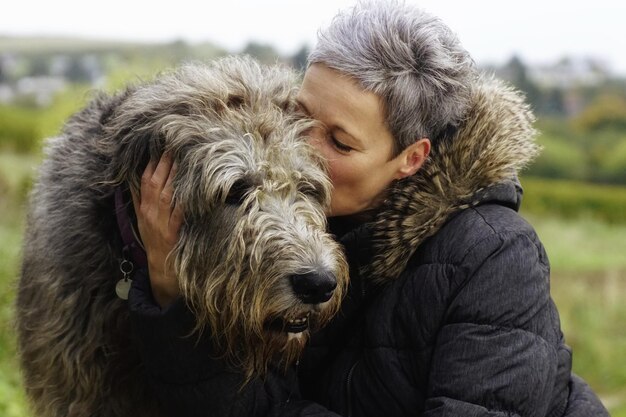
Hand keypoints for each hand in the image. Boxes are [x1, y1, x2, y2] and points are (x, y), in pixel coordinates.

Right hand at [131, 154, 183, 307]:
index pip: (146, 179)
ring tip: (184, 157)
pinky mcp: (174, 232)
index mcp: (143, 207)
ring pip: (168, 194)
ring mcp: (162, 222)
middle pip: (157, 182)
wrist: (160, 269)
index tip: (160, 145)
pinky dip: (184, 200)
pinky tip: (192, 189)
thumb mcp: (142, 219)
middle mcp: (151, 212)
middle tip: (176, 143)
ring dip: (175, 175)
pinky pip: (180, 213)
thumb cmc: (154, 240)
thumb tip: (136, 178)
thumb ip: (140, 199)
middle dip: (166, 162)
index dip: (152, 162)